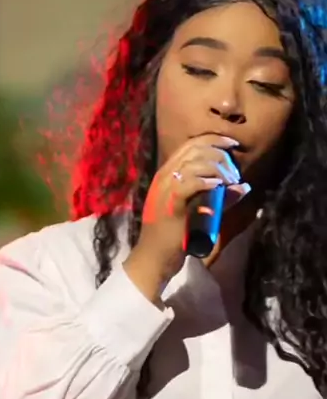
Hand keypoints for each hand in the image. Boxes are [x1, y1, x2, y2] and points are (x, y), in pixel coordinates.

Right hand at [123, 134, 240, 301]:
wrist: (154, 258)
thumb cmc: (175, 237)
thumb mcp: (200, 212)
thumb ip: (221, 199)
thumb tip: (245, 186)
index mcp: (167, 174)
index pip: (190, 145)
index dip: (214, 140)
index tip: (233, 144)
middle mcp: (164, 177)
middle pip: (195, 150)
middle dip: (220, 155)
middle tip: (234, 172)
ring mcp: (164, 189)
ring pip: (193, 163)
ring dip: (217, 168)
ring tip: (230, 181)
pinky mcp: (169, 204)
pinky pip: (188, 183)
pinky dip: (206, 181)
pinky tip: (219, 185)